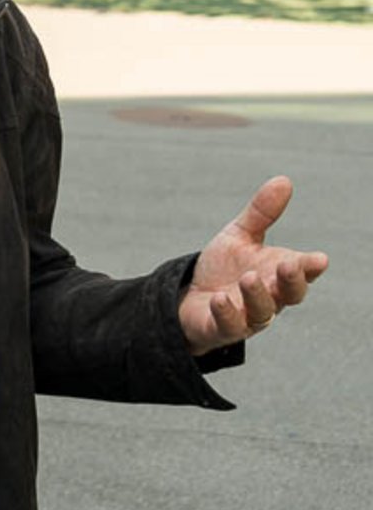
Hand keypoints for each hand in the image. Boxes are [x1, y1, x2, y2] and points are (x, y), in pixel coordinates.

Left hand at [178, 176, 328, 355]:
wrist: (190, 296)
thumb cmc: (224, 268)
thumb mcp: (240, 236)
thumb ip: (261, 213)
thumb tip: (283, 180)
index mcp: (278, 275)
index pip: (302, 272)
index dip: (310, 267)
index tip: (319, 259)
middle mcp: (269, 298)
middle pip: (290, 295)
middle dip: (291, 281)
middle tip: (288, 264)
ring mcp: (247, 316)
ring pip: (261, 313)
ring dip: (257, 295)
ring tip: (248, 277)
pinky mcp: (222, 328)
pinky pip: (229, 326)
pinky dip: (227, 313)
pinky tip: (219, 298)